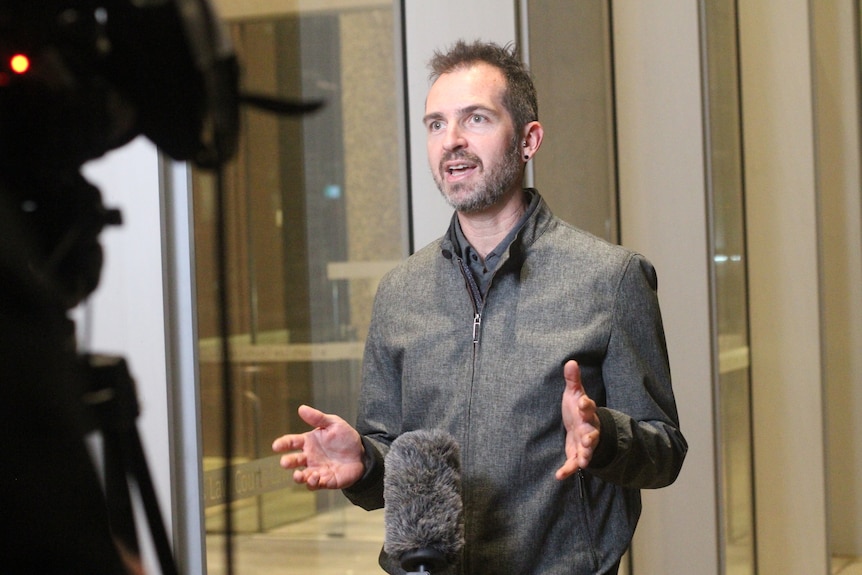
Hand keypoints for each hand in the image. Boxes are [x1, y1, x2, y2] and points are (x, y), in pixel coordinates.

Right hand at [272, 404, 364, 489]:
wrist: (362, 454)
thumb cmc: (345, 438)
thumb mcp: (334, 423)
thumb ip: (318, 418)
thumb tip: (301, 408)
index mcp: (309, 442)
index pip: (292, 442)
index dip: (283, 444)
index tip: (276, 446)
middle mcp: (309, 457)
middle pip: (293, 461)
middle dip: (288, 462)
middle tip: (285, 462)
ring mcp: (316, 470)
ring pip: (301, 476)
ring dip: (298, 476)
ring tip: (299, 474)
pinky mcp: (325, 481)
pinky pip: (314, 484)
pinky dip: (311, 483)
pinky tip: (315, 477)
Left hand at [555, 360, 600, 479]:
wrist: (582, 427)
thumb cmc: (578, 409)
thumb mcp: (574, 393)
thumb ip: (573, 380)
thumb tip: (571, 361)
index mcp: (587, 412)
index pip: (589, 407)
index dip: (586, 405)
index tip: (582, 402)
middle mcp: (589, 429)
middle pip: (592, 433)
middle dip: (591, 437)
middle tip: (588, 440)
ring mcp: (584, 444)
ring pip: (588, 451)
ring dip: (586, 456)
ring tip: (583, 462)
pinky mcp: (576, 454)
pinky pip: (573, 464)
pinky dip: (567, 470)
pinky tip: (559, 476)